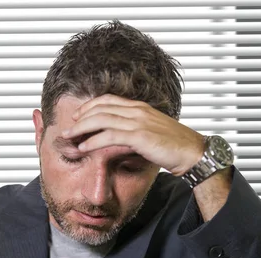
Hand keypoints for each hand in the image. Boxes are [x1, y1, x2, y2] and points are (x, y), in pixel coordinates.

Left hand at [63, 94, 204, 175]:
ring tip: (68, 137)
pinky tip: (83, 148)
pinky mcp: (140, 136)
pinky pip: (110, 136)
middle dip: (80, 117)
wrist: (193, 153)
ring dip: (81, 129)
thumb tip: (120, 136)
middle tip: (67, 128)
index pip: (108, 100)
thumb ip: (136, 129)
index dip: (89, 106)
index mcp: (140, 107)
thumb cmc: (175, 146)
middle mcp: (137, 110)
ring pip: (101, 120)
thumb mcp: (152, 131)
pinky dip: (93, 141)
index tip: (78, 115)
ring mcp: (138, 122)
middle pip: (100, 108)